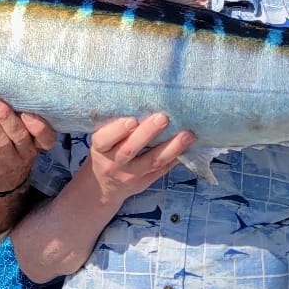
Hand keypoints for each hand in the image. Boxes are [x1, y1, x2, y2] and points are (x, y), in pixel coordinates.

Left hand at [0, 96, 56, 191]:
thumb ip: (20, 120)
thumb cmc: (15, 148)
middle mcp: (25, 154)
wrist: (4, 180)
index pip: (47, 138)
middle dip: (4, 115)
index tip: (27, 113)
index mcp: (37, 143)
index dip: (39, 127)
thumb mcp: (26, 137)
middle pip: (18, 135)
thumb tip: (2, 90)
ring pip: (0, 143)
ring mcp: (7, 163)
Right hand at [76, 113, 195, 205]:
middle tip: (163, 118)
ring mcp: (130, 175)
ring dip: (172, 147)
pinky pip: (163, 170)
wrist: (103, 187)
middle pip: (130, 150)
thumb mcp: (102, 141)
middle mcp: (113, 164)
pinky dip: (176, 157)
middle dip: (148, 133)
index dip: (118, 130)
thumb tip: (143, 102)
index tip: (132, 120)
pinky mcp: (145, 182)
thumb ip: (115, 127)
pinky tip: (188, 147)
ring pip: (152, 162)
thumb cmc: (105, 153)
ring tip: (187, 135)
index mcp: (100, 149)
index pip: (104, 140)